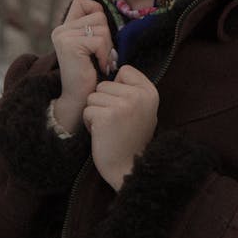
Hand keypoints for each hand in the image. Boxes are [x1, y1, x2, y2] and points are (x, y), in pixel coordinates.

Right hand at [51, 0, 115, 132]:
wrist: (79, 99)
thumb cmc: (90, 73)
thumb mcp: (91, 45)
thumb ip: (93, 27)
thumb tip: (104, 10)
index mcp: (64, 27)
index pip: (81, 2)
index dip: (95, 12)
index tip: (97, 34)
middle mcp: (61, 29)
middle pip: (98, 16)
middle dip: (106, 35)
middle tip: (100, 55)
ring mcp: (64, 36)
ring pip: (101, 28)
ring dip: (106, 47)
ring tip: (99, 61)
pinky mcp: (70, 45)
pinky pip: (99, 40)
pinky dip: (104, 55)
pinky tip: (98, 66)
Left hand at [83, 65, 158, 190]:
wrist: (129, 169)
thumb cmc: (132, 138)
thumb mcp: (143, 110)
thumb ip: (133, 89)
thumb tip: (114, 68)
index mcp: (150, 92)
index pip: (125, 70)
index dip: (117, 87)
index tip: (124, 106)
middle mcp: (139, 96)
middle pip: (104, 84)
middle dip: (103, 101)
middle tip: (115, 121)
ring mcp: (123, 105)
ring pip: (93, 96)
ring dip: (95, 112)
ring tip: (109, 127)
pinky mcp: (106, 116)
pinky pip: (87, 110)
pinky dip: (89, 123)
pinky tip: (102, 134)